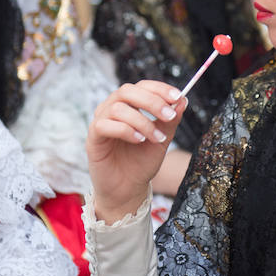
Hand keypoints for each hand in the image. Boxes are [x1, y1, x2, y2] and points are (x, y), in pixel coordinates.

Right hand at [87, 80, 186, 222]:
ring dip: (142, 122)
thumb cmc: (142, 162)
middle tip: (169, 116)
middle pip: (127, 90)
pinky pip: (104, 125)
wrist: (128, 189)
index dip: (159, 88)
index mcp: (128, 105)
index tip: (177, 97)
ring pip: (118, 108)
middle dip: (152, 101)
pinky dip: (125, 130)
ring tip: (156, 138)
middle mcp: (111, 109)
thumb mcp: (162, 139)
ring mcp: (100, 122)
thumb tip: (183, 100)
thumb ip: (170, 120)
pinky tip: (139, 140)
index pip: (141, 86)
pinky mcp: (92, 139)